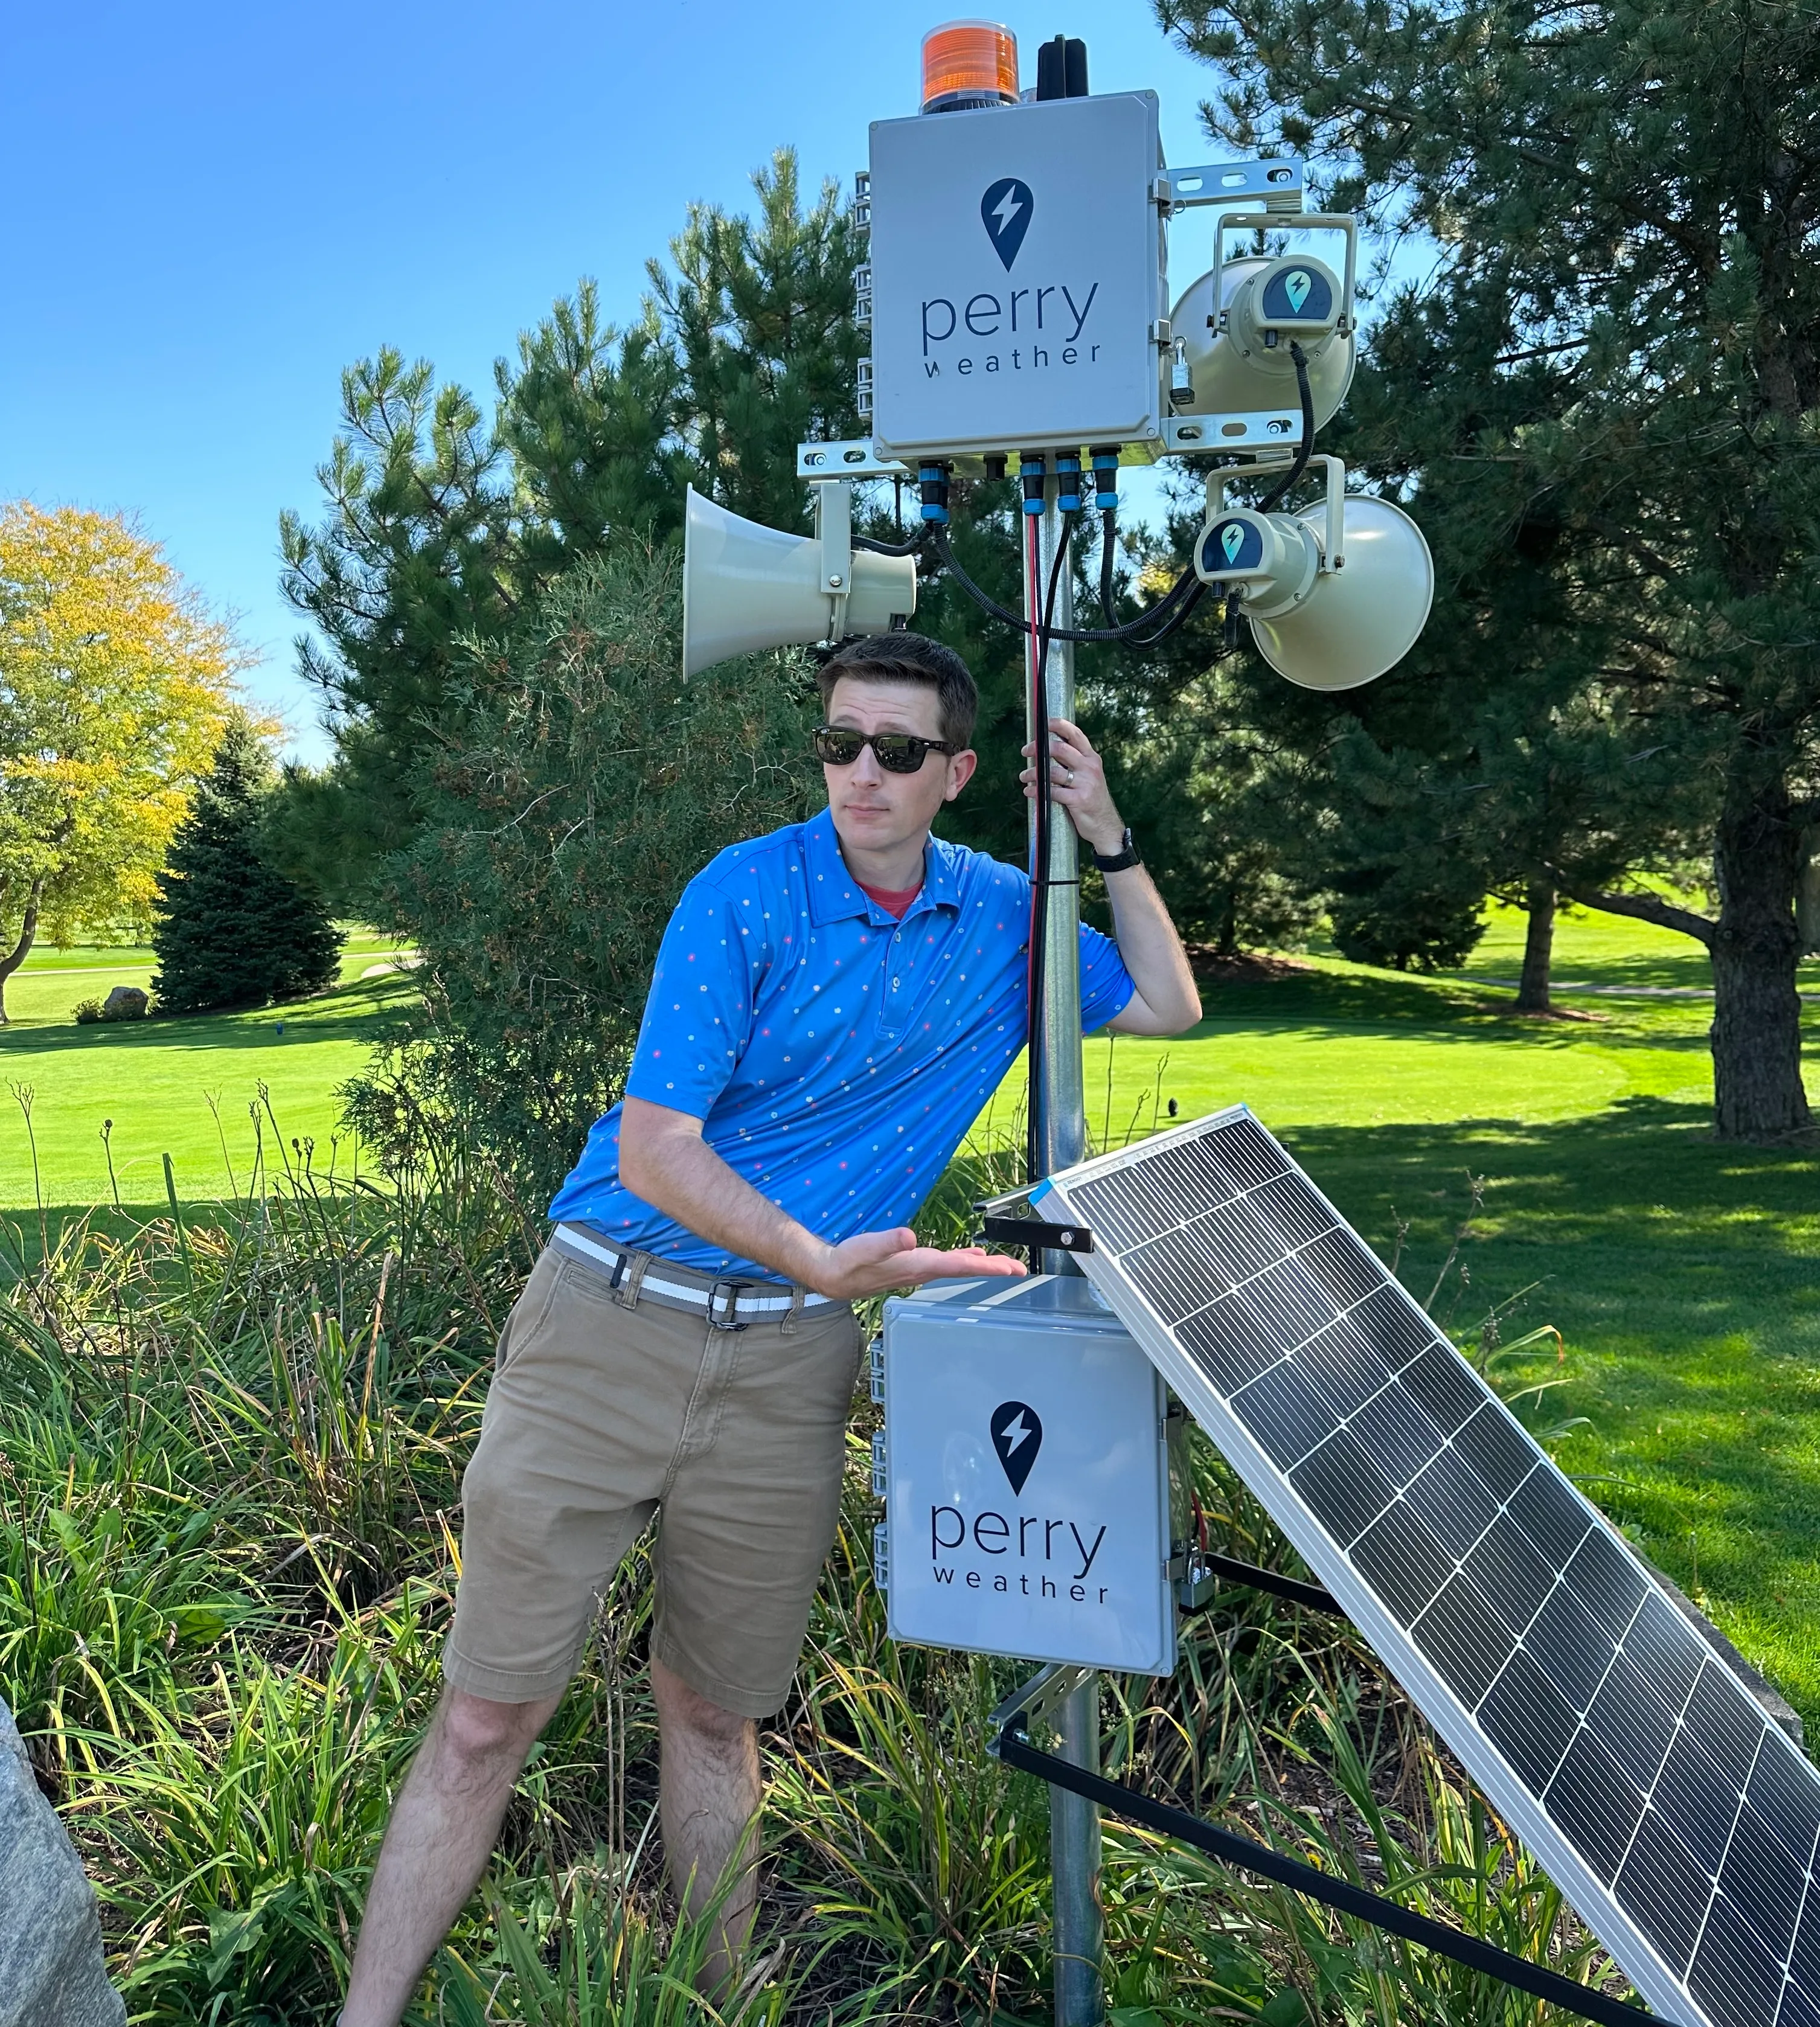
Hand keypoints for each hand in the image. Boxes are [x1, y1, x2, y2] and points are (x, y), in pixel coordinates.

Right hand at [808, 1226, 1026, 1300]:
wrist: (834, 1275)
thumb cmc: (849, 1262)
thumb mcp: (866, 1248)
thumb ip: (888, 1241)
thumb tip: (909, 1237)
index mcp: (918, 1265)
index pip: (959, 1266)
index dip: (986, 1266)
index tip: (1010, 1268)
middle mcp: (923, 1270)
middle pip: (966, 1269)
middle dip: (993, 1269)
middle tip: (1019, 1269)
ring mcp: (919, 1270)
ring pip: (959, 1267)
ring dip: (982, 1265)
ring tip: (1004, 1265)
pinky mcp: (913, 1265)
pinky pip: (946, 1264)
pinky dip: (963, 1259)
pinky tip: (971, 1255)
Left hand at [1020, 719, 1125, 857]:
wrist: (1106, 826)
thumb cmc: (1092, 799)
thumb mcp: (1089, 776)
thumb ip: (1074, 762)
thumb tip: (1047, 750)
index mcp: (1091, 758)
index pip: (1075, 734)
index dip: (1058, 725)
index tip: (1042, 724)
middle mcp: (1090, 767)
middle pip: (1060, 749)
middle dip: (1038, 748)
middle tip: (1025, 752)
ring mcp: (1085, 783)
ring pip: (1052, 771)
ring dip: (1033, 773)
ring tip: (1024, 777)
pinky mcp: (1079, 800)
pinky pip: (1051, 791)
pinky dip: (1036, 790)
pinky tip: (1029, 791)